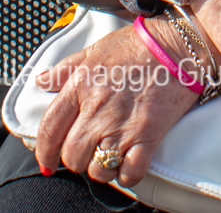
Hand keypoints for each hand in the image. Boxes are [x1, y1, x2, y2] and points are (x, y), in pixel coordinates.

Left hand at [33, 23, 198, 187]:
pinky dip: (127, 175)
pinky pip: (130, 172)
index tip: (46, 161)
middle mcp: (98, 109)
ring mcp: (122, 125)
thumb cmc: (138, 44)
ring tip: (109, 156)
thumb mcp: (95, 50)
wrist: (178, 45)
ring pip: (98, 168)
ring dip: (101, 168)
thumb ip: (65, 68)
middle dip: (75, 159)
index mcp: (81, 85)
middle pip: (72, 154)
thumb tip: (42, 81)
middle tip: (86, 152)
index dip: (43, 151)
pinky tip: (128, 164)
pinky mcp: (148, 136)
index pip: (50, 128)